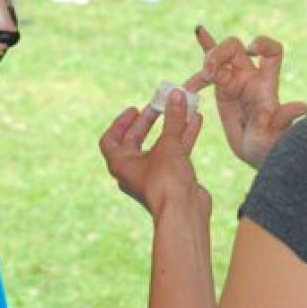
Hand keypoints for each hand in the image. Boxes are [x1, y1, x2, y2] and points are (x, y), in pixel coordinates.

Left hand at [100, 83, 210, 218]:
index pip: (110, 139)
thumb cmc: (166, 180)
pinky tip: (196, 120)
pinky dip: (184, 137)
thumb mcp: (168, 144)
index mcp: (120, 163)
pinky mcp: (172, 180)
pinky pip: (176, 153)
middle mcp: (134, 170)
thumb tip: (177, 95)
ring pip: (160, 146)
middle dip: (148, 122)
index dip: (120, 122)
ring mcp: (153, 175)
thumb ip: (173, 118)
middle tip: (159, 106)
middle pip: (135, 141)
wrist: (184, 213)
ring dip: (170, 127)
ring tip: (182, 108)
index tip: (134, 109)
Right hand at [196, 25, 306, 168]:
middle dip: (221, 53)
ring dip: (207, 61)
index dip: (263, 45)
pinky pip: (211, 66)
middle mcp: (251, 77)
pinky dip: (205, 47)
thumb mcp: (274, 137)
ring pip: (219, 56)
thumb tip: (303, 106)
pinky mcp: (222, 87)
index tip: (250, 49)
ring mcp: (235, 80)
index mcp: (266, 85)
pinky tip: (199, 31)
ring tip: (195, 82)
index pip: (272, 53)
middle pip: (236, 48)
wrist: (257, 155)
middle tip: (210, 71)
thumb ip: (283, 120)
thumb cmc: (269, 147)